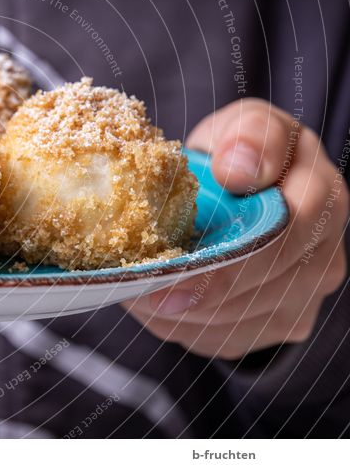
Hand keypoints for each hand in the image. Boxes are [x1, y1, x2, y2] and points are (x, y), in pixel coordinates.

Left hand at [123, 99, 347, 359]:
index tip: (182, 265)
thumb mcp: (244, 126)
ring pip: (241, 322)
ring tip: (141, 292)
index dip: (235, 257)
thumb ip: (249, 136)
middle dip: (201, 294)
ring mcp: (303, 297)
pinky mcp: (276, 324)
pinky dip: (185, 325)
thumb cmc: (239, 155)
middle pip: (265, 290)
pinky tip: (158, 304)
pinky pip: (226, 337)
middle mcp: (323, 255)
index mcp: (323, 198)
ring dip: (186, 313)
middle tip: (146, 294)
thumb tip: (238, 170)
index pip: (289, 235)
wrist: (238, 190)